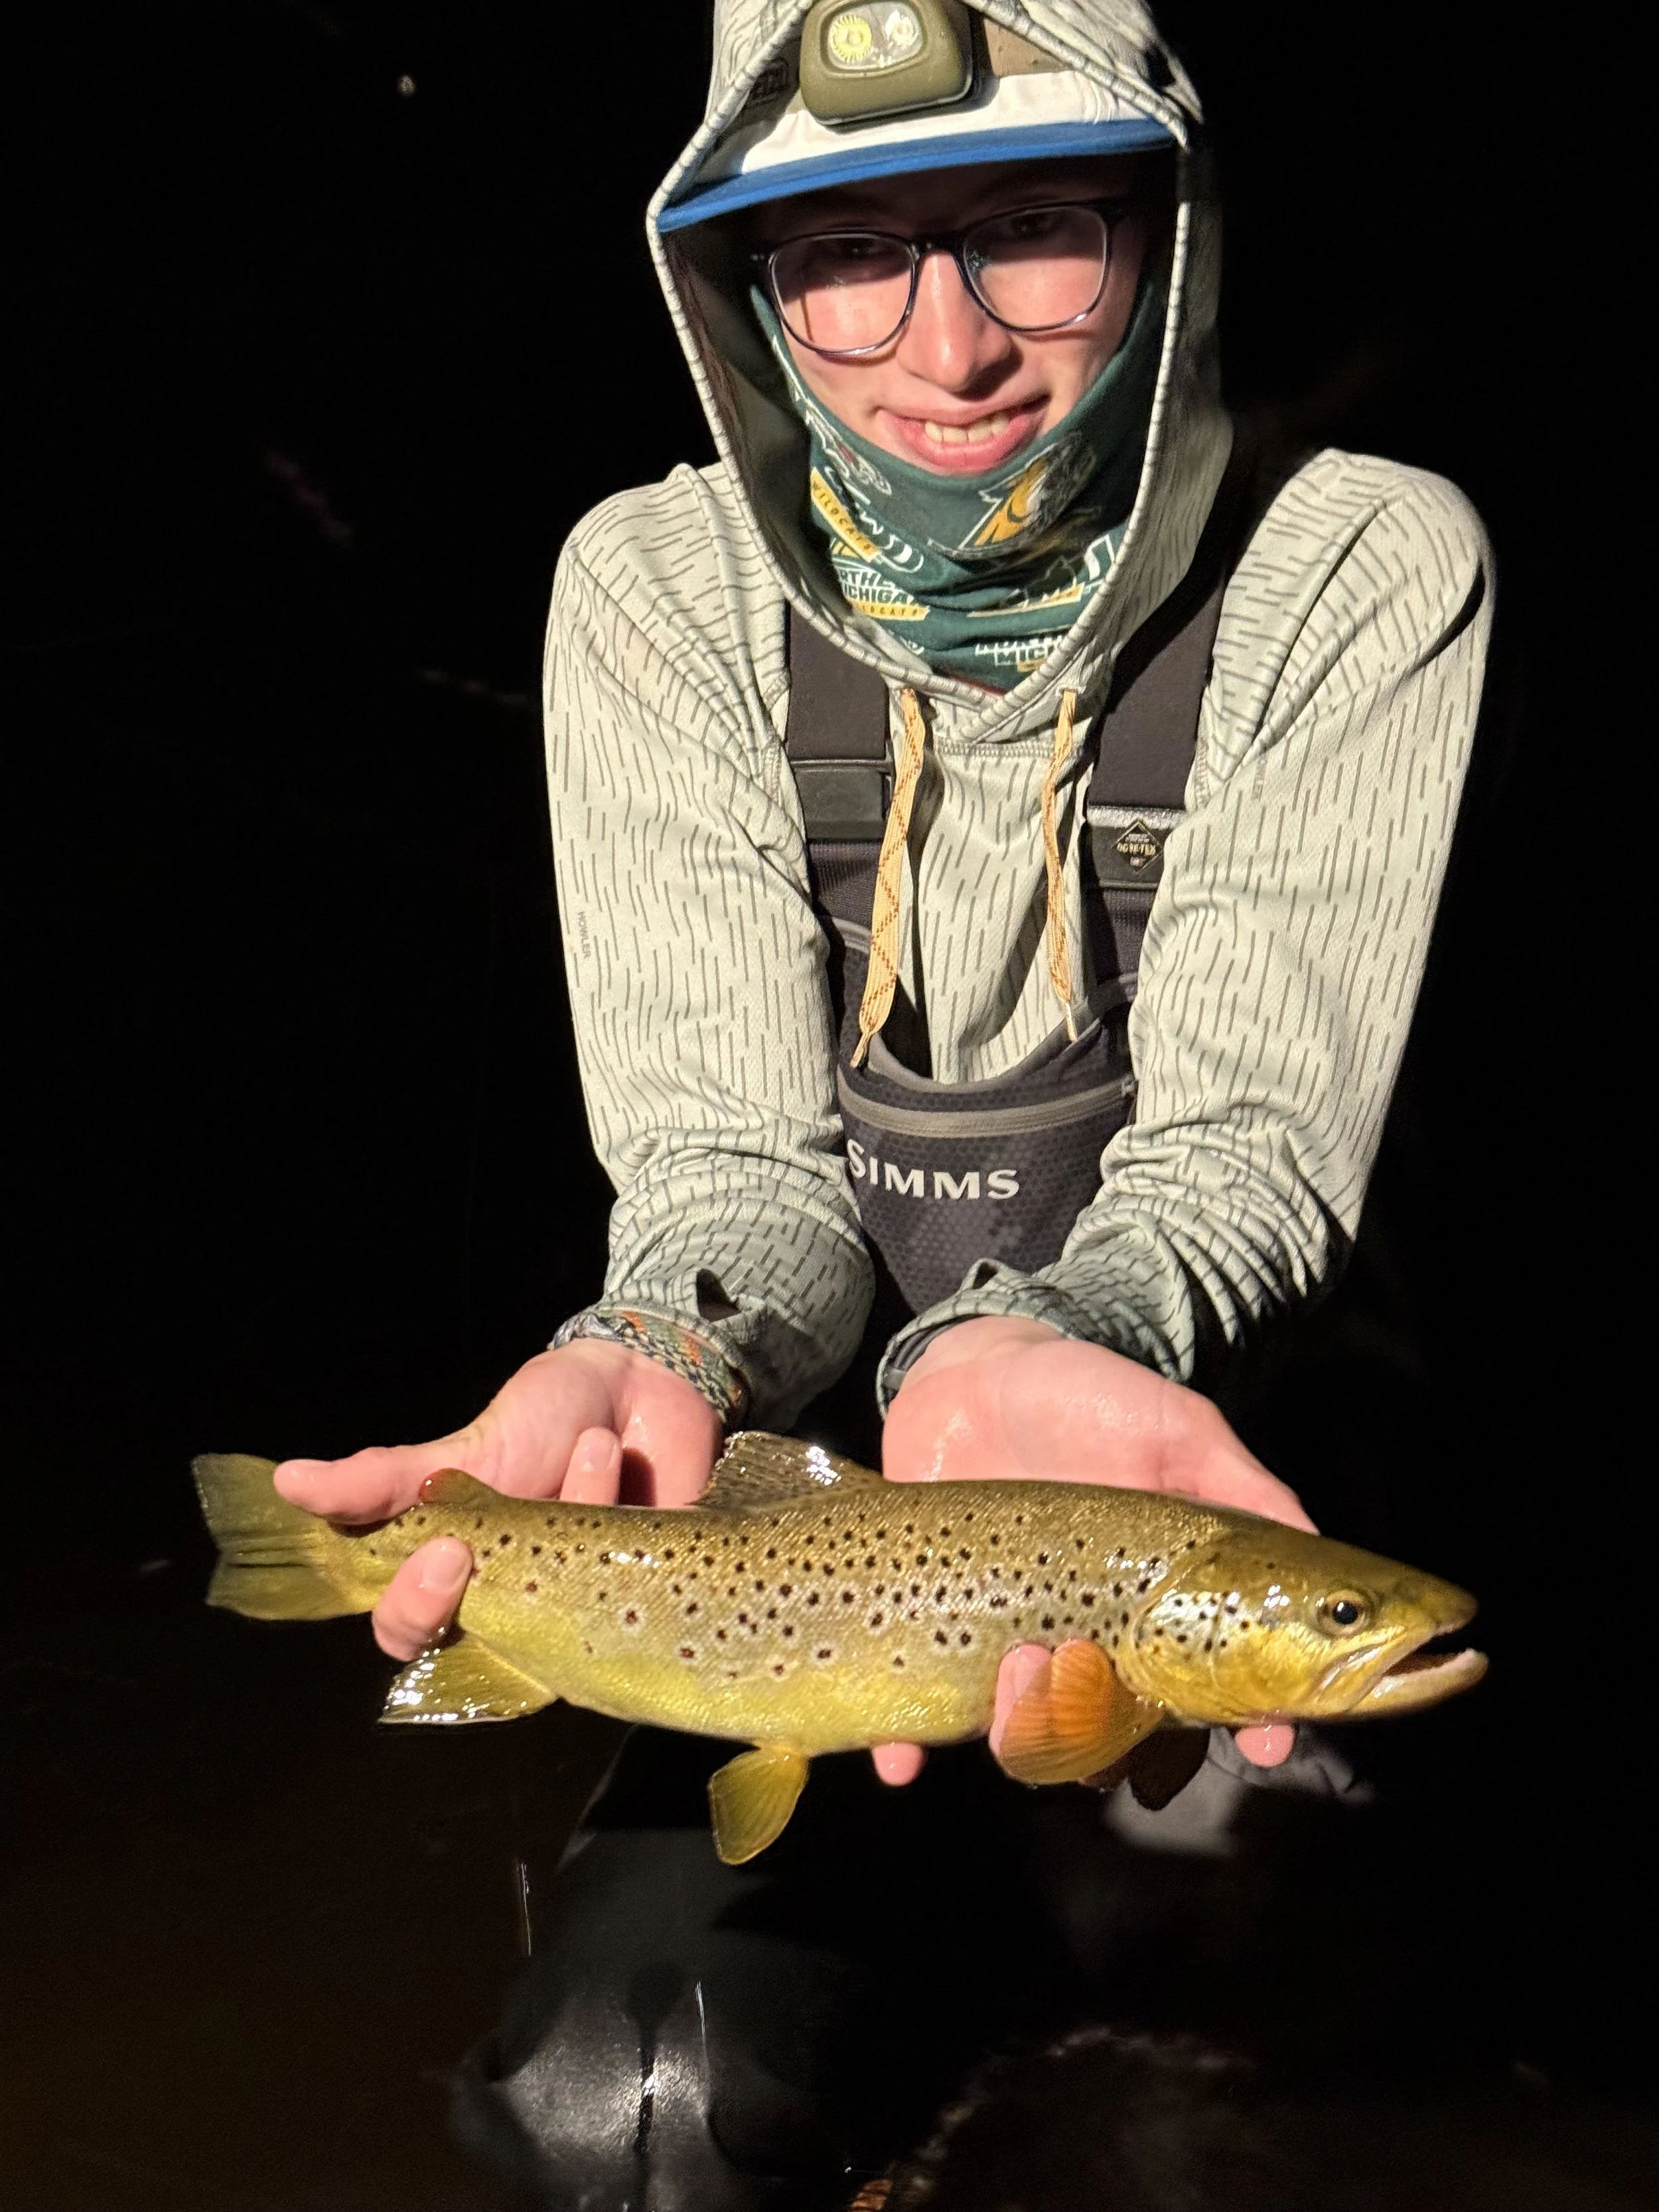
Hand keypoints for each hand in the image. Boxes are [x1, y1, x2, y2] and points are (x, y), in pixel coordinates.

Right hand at [273, 1343, 720, 1657]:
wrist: (644, 1384)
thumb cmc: (545, 1421)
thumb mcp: (462, 1449)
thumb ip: (382, 1478)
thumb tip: (287, 1482)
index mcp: (459, 1578)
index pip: (409, 1633)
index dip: (413, 1611)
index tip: (442, 1551)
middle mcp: (518, 1605)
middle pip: (483, 1648)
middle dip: (493, 1595)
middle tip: (497, 1536)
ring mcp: (586, 1606)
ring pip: (567, 1610)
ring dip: (579, 1509)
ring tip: (593, 1443)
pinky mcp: (655, 1594)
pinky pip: (640, 1582)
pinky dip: (626, 1511)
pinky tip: (619, 1456)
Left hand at [868, 1316, 1315, 1785]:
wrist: (975, 1374)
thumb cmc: (1089, 1398)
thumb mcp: (1177, 1430)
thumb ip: (1243, 1489)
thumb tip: (1314, 1546)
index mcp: (1162, 1608)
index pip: (1219, 1690)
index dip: (1252, 1726)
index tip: (1264, 1740)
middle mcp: (1093, 1642)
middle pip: (1119, 1739)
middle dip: (1108, 1736)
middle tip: (1086, 1665)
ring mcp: (1015, 1644)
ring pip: (1031, 1740)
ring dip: (1024, 1732)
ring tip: (1015, 1667)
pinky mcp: (938, 1632)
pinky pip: (924, 1721)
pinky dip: (908, 1752)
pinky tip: (901, 1759)